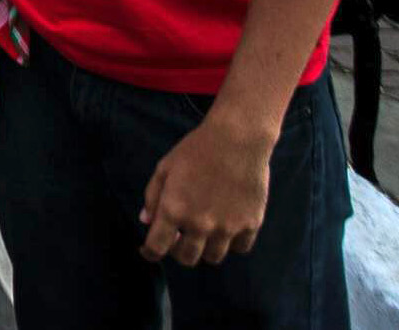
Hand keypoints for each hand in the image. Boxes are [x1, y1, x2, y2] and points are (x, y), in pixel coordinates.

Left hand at [139, 112, 273, 265]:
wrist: (237, 139)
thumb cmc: (196, 150)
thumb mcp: (165, 168)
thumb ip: (152, 197)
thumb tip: (146, 221)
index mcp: (173, 210)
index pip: (157, 248)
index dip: (150, 253)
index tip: (148, 250)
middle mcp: (199, 224)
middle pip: (187, 258)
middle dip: (178, 251)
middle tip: (178, 238)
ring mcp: (227, 227)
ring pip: (213, 257)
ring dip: (205, 248)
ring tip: (204, 231)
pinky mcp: (251, 224)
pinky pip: (240, 247)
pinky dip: (232, 242)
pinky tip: (227, 227)